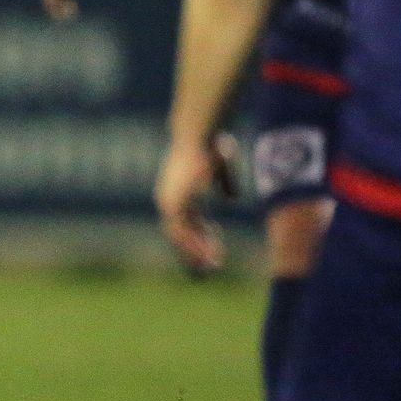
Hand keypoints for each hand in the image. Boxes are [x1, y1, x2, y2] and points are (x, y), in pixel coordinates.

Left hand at [155, 136, 229, 274]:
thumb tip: (231, 199)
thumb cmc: (210, 147)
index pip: (187, 220)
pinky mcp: (174, 202)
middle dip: (197, 249)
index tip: (216, 246)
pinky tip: (210, 253)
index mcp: (178, 191)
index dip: (202, 235)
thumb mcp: (219, 170)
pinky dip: (196, 243)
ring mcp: (169, 200)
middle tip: (212, 265)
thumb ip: (224, 184)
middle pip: (181, 232)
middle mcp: (170, 198)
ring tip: (213, 264)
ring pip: (180, 235)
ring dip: (197, 250)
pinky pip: (183, 230)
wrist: (198, 135)